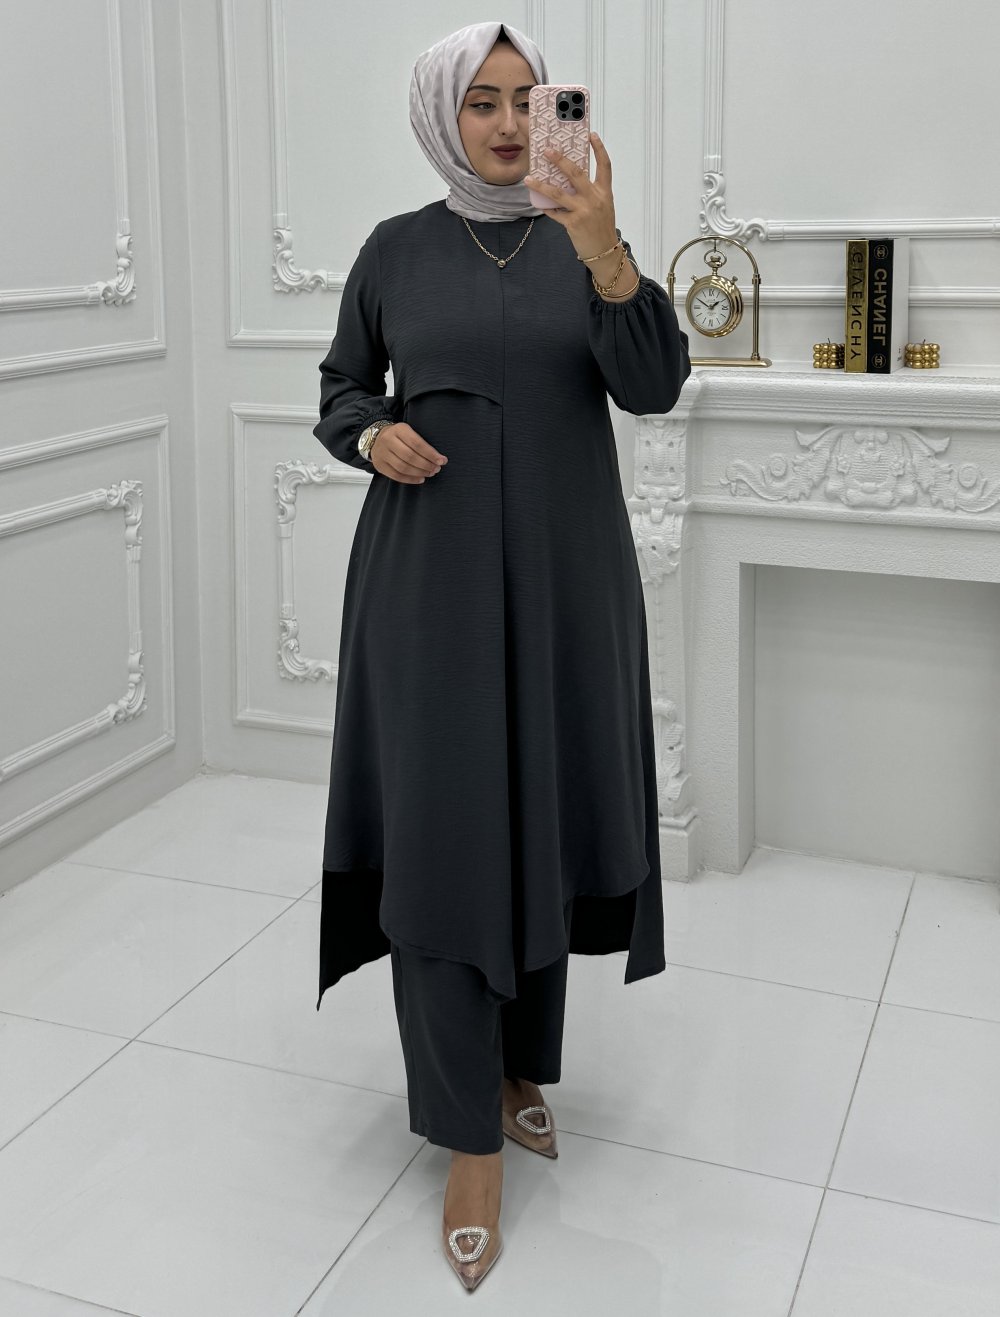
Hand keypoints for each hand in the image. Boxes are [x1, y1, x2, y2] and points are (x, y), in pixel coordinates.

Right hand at [371, 422, 446, 484]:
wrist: (376, 438)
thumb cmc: (398, 436)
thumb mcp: (408, 431)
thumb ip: (420, 442)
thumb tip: (437, 458)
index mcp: (399, 429)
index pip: (417, 443)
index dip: (431, 454)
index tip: (442, 460)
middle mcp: (388, 440)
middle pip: (410, 456)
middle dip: (426, 465)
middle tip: (436, 468)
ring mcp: (382, 453)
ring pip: (403, 467)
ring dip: (420, 472)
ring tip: (429, 473)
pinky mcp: (379, 465)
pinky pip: (396, 475)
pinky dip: (410, 479)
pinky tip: (420, 479)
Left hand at [522, 131, 618, 261]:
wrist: (604, 252)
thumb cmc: (602, 226)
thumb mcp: (603, 205)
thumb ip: (591, 190)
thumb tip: (570, 176)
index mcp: (604, 192)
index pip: (605, 166)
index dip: (599, 149)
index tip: (591, 134)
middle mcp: (595, 199)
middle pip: (576, 174)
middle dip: (560, 160)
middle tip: (547, 150)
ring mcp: (584, 211)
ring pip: (558, 194)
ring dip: (541, 185)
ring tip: (529, 178)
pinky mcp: (573, 224)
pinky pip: (555, 213)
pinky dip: (547, 207)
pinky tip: (539, 203)